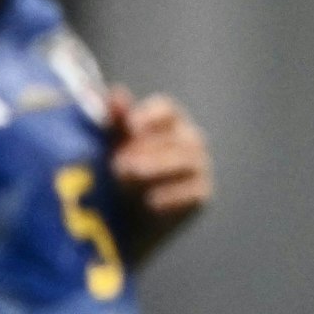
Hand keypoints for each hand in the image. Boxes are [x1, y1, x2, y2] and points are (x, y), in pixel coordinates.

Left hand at [110, 88, 211, 228]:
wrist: (126, 220)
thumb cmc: (118, 173)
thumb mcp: (111, 146)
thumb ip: (114, 121)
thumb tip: (115, 93)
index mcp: (167, 122)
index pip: (167, 109)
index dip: (150, 115)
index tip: (131, 126)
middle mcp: (188, 139)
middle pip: (177, 136)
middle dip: (147, 148)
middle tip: (117, 162)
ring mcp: (199, 166)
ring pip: (187, 160)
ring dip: (157, 167)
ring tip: (126, 177)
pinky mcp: (202, 194)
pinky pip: (194, 191)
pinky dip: (173, 195)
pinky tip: (151, 201)